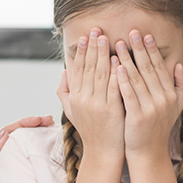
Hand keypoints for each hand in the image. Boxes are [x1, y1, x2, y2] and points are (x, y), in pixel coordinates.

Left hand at [0, 115, 54, 182]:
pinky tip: (51, 154)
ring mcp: (11, 168)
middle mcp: (1, 158)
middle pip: (20, 136)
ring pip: (26, 148)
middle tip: (51, 122)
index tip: (41, 119)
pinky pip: (30, 163)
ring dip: (38, 138)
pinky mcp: (19, 179)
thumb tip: (4, 132)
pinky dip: (40, 156)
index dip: (25, 123)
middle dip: (35, 126)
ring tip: (53, 133)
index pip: (9, 132)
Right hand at [56, 27, 124, 158]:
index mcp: (75, 97)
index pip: (78, 69)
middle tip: (96, 30)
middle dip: (92, 47)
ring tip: (107, 38)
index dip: (82, 52)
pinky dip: (115, 72)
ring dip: (103, 55)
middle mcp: (83, 99)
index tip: (85, 37)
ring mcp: (97, 104)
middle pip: (88, 68)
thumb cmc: (90, 130)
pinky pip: (113, 87)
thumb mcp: (72, 111)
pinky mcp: (111, 110)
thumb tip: (64, 72)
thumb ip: (65, 91)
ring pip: (100, 74)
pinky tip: (119, 59)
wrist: (102, 152)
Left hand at [115, 30, 182, 158]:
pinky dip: (122, 80)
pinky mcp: (138, 117)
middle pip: (149, 69)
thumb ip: (179, 87)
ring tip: (117, 44)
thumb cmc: (156, 128)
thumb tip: (179, 67)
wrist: (149, 153)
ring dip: (127, 59)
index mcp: (170, 94)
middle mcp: (163, 99)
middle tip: (131, 31)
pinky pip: (129, 94)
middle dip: (139, 49)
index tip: (145, 35)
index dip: (152, 50)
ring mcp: (151, 108)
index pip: (160, 67)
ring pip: (137, 79)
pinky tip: (116, 67)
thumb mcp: (174, 107)